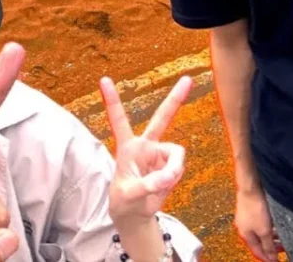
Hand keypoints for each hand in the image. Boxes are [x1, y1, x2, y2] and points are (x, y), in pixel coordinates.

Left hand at [101, 76, 190, 227]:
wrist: (135, 213)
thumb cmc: (124, 200)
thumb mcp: (128, 194)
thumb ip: (147, 186)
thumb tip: (167, 178)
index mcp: (127, 146)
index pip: (118, 119)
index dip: (112, 100)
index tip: (103, 79)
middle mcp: (145, 145)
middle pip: (162, 118)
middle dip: (175, 99)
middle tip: (188, 78)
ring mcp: (159, 154)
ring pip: (176, 154)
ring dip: (172, 169)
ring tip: (161, 183)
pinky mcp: (170, 165)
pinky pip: (179, 168)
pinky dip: (174, 177)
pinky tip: (164, 185)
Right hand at [235, 187, 281, 261]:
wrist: (251, 187)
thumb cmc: (255, 207)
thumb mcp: (265, 231)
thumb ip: (268, 246)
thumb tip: (271, 259)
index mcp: (246, 235)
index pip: (258, 253)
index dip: (268, 259)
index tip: (278, 261)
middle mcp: (245, 228)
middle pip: (259, 243)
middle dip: (272, 248)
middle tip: (285, 249)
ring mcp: (247, 219)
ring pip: (261, 233)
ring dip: (272, 238)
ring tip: (284, 237)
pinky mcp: (251, 210)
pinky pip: (261, 224)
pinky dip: (270, 228)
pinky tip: (277, 225)